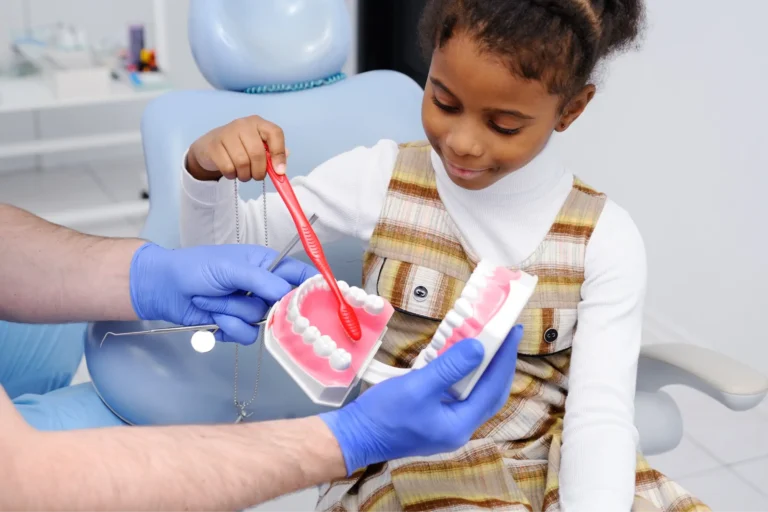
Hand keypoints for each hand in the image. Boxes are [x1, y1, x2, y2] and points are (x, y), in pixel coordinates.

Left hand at [129, 243, 316, 343]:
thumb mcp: (231, 268)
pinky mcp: (237, 326)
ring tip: (211, 302)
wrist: (164, 288)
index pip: (300, 277)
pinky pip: (247, 336)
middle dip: (263, 306)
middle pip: (285, 306)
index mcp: (268, 265)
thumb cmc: (196, 268)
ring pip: (263, 323)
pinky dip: (227, 329)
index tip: (320, 303)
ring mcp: (250, 308)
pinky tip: (212, 319)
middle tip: (251, 303)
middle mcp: (263, 287)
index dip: (312, 289)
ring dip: (234, 314)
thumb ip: (263, 281)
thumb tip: (289, 297)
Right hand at [186, 115, 288, 181]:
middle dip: (259, 171)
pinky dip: (232, 175)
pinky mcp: (213, 145)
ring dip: (245, 175)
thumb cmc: (240, 147)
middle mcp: (243, 124)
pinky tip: (231, 172)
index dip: (279, 153)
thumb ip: (272, 154)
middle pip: (257, 152)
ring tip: (244, 174)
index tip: (279, 171)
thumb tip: (281, 167)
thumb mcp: (258, 146)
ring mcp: (226, 133)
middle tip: (257, 176)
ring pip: (242, 162)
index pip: (275, 133)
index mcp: (258, 123)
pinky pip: (228, 167)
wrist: (211, 146)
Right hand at [321, 325, 522, 473]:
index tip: (513, 334)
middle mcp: (458, 428)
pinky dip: (463, 375)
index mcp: (460, 425)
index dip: (505, 360)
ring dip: (483, 369)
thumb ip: (450, 368)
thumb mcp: (418, 386)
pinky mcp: (433, 419)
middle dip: (499, 364)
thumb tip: (479, 348)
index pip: (493, 390)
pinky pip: (458, 394)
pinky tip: (460, 358)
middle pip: (489, 394)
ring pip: (474, 394)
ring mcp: (446, 425)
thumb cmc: (383, 415)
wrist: (353, 437)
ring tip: (489, 342)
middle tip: (507, 335)